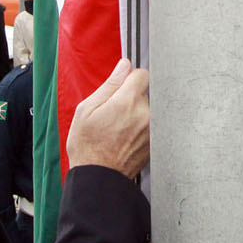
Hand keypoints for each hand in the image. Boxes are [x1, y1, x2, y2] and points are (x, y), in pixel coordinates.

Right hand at [66, 59, 150, 177]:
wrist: (98, 177)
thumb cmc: (87, 146)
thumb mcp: (87, 110)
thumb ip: (110, 85)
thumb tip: (124, 66)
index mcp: (127, 102)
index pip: (142, 74)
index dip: (130, 78)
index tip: (121, 87)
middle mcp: (145, 114)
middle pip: (145, 92)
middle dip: (132, 97)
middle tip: (114, 113)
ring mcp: (153, 129)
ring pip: (148, 109)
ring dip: (137, 113)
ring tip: (119, 128)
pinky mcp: (156, 141)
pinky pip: (151, 124)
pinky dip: (141, 126)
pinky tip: (126, 137)